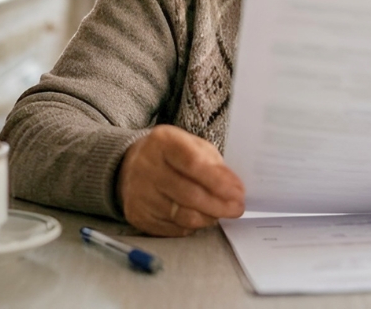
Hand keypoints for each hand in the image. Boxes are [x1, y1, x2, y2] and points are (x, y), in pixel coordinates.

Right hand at [117, 125, 245, 236]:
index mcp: (163, 142)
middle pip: (189, 194)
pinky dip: (191, 226)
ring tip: (219, 213)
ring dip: (208, 217)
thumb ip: (214, 165)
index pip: (194, 164)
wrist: (132, 166)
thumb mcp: (193, 147)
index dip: (219, 181)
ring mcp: (139, 193)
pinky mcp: (137, 215)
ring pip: (183, 216)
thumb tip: (234, 190)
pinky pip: (173, 229)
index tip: (239, 192)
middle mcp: (146, 167)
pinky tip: (198, 217)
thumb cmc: (172, 155)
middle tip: (237, 209)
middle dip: (219, 205)